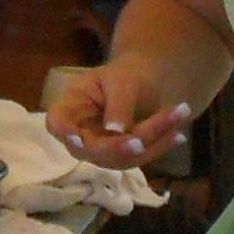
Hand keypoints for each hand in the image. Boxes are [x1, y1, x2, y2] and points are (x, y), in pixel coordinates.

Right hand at [48, 58, 192, 169]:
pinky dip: (159, 146)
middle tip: (140, 140)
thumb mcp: (121, 80)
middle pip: (91, 148)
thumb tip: (115, 131)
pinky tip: (177, 134)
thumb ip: (118, 104)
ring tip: (176, 119)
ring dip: (149, 144)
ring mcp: (99, 149)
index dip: (63, 132)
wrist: (142, 84)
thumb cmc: (124, 75)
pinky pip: (137, 158)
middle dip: (118, 147)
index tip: (76, 138)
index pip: (56, 123)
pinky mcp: (119, 157)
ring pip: (118, 158)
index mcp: (71, 107)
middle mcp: (81, 133)